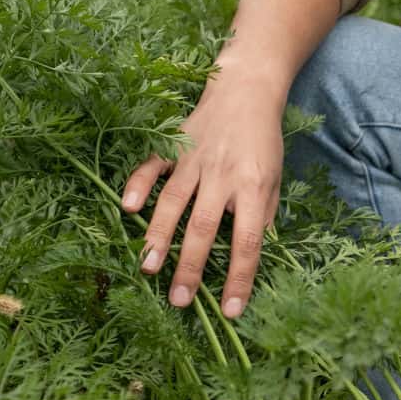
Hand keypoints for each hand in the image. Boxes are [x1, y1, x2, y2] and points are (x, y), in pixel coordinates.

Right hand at [121, 71, 285, 318]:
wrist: (246, 89)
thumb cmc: (264, 141)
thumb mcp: (274, 179)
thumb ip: (263, 215)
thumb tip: (255, 255)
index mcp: (253, 187)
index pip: (247, 242)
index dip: (239, 278)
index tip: (230, 310)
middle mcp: (222, 175)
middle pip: (203, 228)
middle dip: (190, 267)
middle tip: (179, 301)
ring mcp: (194, 159)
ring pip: (173, 202)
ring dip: (159, 236)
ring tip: (147, 268)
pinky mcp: (172, 144)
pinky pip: (151, 165)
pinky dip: (138, 184)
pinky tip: (126, 207)